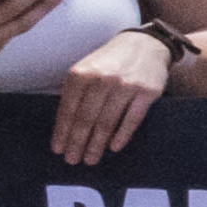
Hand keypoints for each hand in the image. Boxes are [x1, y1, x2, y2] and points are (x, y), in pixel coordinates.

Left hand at [47, 30, 168, 164]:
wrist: (145, 45)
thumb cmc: (110, 62)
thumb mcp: (86, 69)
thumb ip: (75, 92)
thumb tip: (65, 126)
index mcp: (81, 73)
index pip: (68, 109)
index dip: (63, 132)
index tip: (58, 150)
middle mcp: (102, 79)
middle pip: (86, 118)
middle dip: (78, 142)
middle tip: (73, 161)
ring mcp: (126, 86)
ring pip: (107, 121)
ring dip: (97, 144)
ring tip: (90, 159)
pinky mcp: (147, 92)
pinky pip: (132, 119)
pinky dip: (122, 135)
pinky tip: (113, 148)